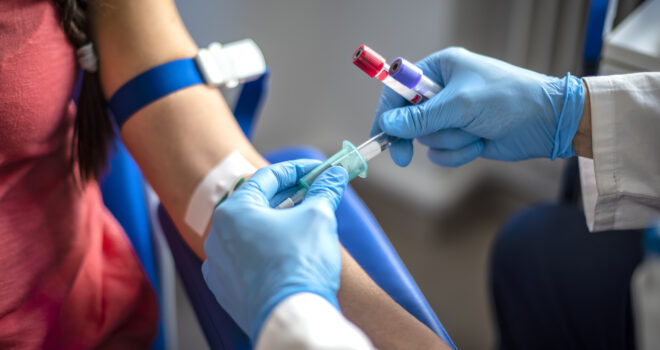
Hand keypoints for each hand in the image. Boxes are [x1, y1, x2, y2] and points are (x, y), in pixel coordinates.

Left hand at [202, 160, 348, 340]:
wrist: (291, 317)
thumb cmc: (299, 266)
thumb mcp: (318, 217)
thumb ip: (324, 191)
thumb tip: (335, 175)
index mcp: (234, 211)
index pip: (267, 177)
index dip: (298, 170)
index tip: (318, 171)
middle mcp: (217, 236)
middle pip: (256, 204)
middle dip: (288, 196)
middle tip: (314, 193)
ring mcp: (218, 265)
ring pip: (249, 233)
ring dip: (275, 224)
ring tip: (302, 223)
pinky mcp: (225, 289)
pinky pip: (244, 260)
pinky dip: (264, 251)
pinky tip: (286, 254)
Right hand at [372, 47, 584, 166]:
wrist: (548, 122)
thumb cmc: (508, 100)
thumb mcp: (460, 105)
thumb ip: (421, 116)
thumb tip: (387, 123)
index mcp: (441, 68)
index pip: (400, 88)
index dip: (387, 112)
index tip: (381, 135)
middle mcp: (444, 91)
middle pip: (409, 119)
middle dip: (420, 134)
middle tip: (403, 157)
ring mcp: (453, 115)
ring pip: (428, 139)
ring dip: (450, 142)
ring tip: (475, 132)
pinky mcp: (463, 136)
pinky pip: (443, 153)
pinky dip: (459, 153)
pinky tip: (480, 144)